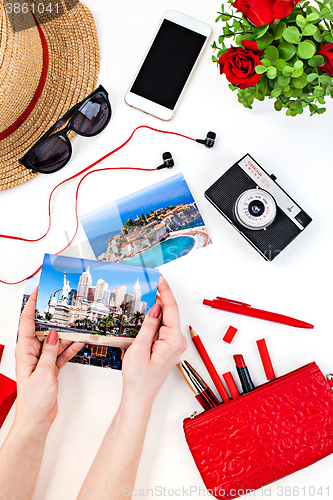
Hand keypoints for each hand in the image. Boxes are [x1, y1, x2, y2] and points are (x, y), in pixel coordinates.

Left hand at [14, 287, 84, 430]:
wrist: (38, 419)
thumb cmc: (34, 400)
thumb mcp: (44, 372)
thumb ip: (50, 351)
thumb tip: (54, 333)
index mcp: (25, 351)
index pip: (27, 322)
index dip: (32, 305)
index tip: (38, 291)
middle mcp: (32, 352)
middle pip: (44, 329)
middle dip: (54, 317)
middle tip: (65, 305)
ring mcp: (42, 359)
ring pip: (56, 340)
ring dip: (67, 334)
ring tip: (78, 324)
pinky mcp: (51, 366)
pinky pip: (62, 352)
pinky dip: (71, 348)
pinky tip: (80, 342)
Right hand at [121, 275, 186, 407]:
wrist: (138, 397)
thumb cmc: (139, 379)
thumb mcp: (139, 349)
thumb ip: (149, 326)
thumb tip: (155, 307)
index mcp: (172, 341)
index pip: (171, 309)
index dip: (165, 291)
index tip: (159, 278)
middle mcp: (176, 341)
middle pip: (170, 311)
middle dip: (161, 294)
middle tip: (150, 280)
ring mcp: (172, 344)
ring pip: (165, 318)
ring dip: (157, 305)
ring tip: (147, 291)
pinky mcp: (167, 346)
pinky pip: (162, 326)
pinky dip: (155, 316)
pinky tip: (147, 309)